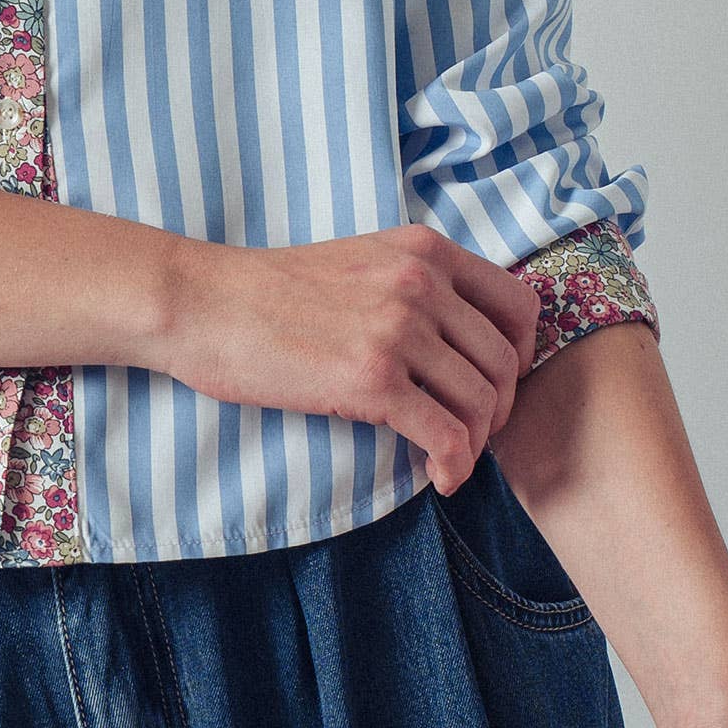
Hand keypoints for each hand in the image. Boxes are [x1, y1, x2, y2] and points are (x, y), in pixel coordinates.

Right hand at [162, 225, 541, 490]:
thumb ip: (413, 283)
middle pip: (505, 360)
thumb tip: (459, 336)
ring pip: (482, 401)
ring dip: (476, 442)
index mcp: (423, 250)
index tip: (499, 383)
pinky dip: (453, 465)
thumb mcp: (359, 260)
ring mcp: (399, 329)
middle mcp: (421, 283)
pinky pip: (447, 434)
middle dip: (500, 409)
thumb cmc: (269, 291)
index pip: (518, 303)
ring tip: (449, 458)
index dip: (522, 353)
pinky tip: (437, 477)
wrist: (204, 303)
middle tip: (473, 433)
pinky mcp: (372, 379)